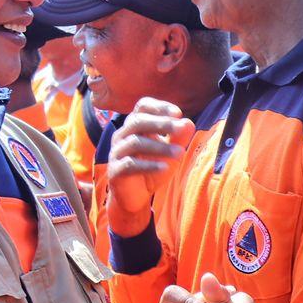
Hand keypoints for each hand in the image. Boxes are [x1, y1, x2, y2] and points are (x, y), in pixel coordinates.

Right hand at [105, 98, 193, 236]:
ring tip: (180, 153)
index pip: (142, 106)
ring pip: (135, 142)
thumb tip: (188, 123)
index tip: (178, 113)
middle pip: (137, 121)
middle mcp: (122, 135)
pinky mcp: (115, 171)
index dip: (159, 107)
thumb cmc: (152, 167)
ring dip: (160, 147)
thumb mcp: (170, 152)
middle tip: (180, 128)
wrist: (136, 196)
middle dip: (161, 123)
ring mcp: (116, 153)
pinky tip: (165, 168)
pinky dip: (148, 165)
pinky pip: (130, 164)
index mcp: (134, 126)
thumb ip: (179, 137)